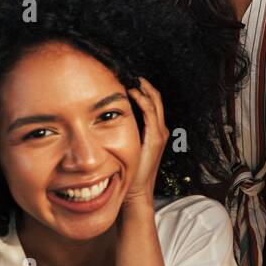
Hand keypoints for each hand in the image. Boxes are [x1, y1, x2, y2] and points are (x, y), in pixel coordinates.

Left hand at [123, 77, 166, 211]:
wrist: (136, 192)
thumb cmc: (128, 173)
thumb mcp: (125, 148)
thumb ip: (121, 133)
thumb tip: (104, 118)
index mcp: (155, 130)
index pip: (151, 101)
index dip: (141, 88)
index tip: (125, 79)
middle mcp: (161, 129)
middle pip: (156, 96)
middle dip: (143, 83)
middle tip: (128, 72)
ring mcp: (160, 133)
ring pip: (155, 100)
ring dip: (143, 87)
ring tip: (130, 77)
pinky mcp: (155, 137)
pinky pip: (150, 111)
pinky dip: (142, 99)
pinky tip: (131, 92)